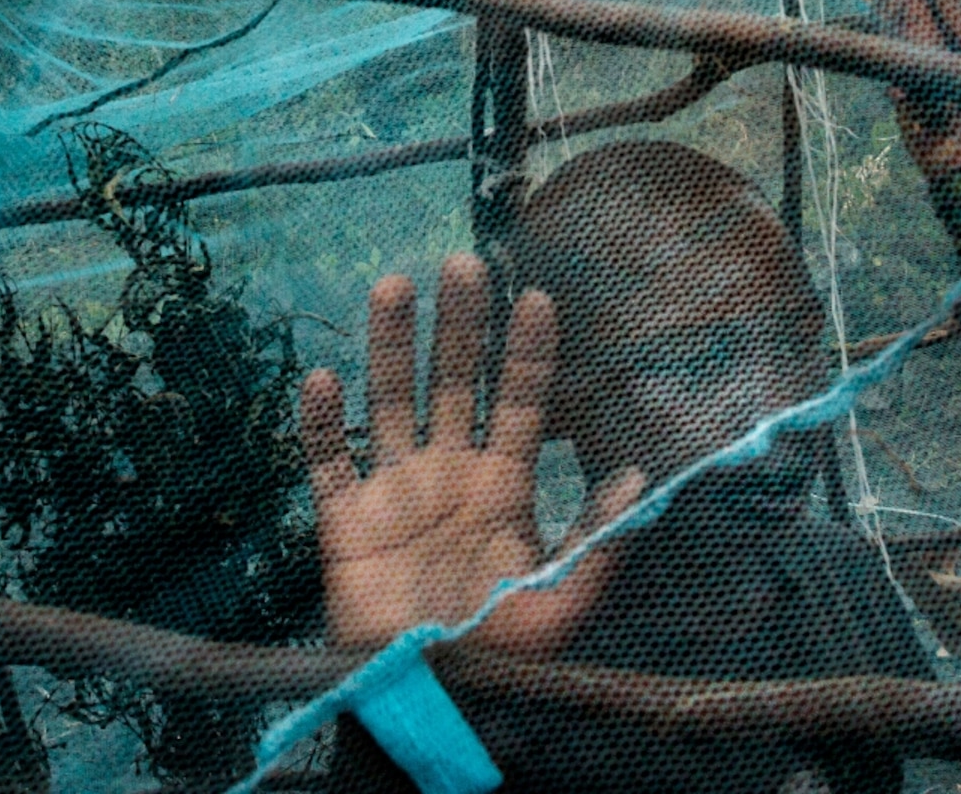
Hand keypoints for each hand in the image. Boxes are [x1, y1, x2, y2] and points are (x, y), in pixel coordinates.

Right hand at [300, 252, 647, 656]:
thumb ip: (598, 540)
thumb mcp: (564, 602)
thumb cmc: (502, 654)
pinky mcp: (346, 520)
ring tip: (394, 285)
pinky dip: (322, 422)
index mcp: (503, 488)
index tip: (538, 297)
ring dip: (390, 345)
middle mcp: (449, 474)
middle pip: (454, 382)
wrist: (430, 698)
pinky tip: (322, 378)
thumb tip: (638, 476)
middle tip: (463, 262)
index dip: (527, 353)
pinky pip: (329, 461)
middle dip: (459, 325)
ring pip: (390, 400)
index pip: (519, 403)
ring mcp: (395, 492)